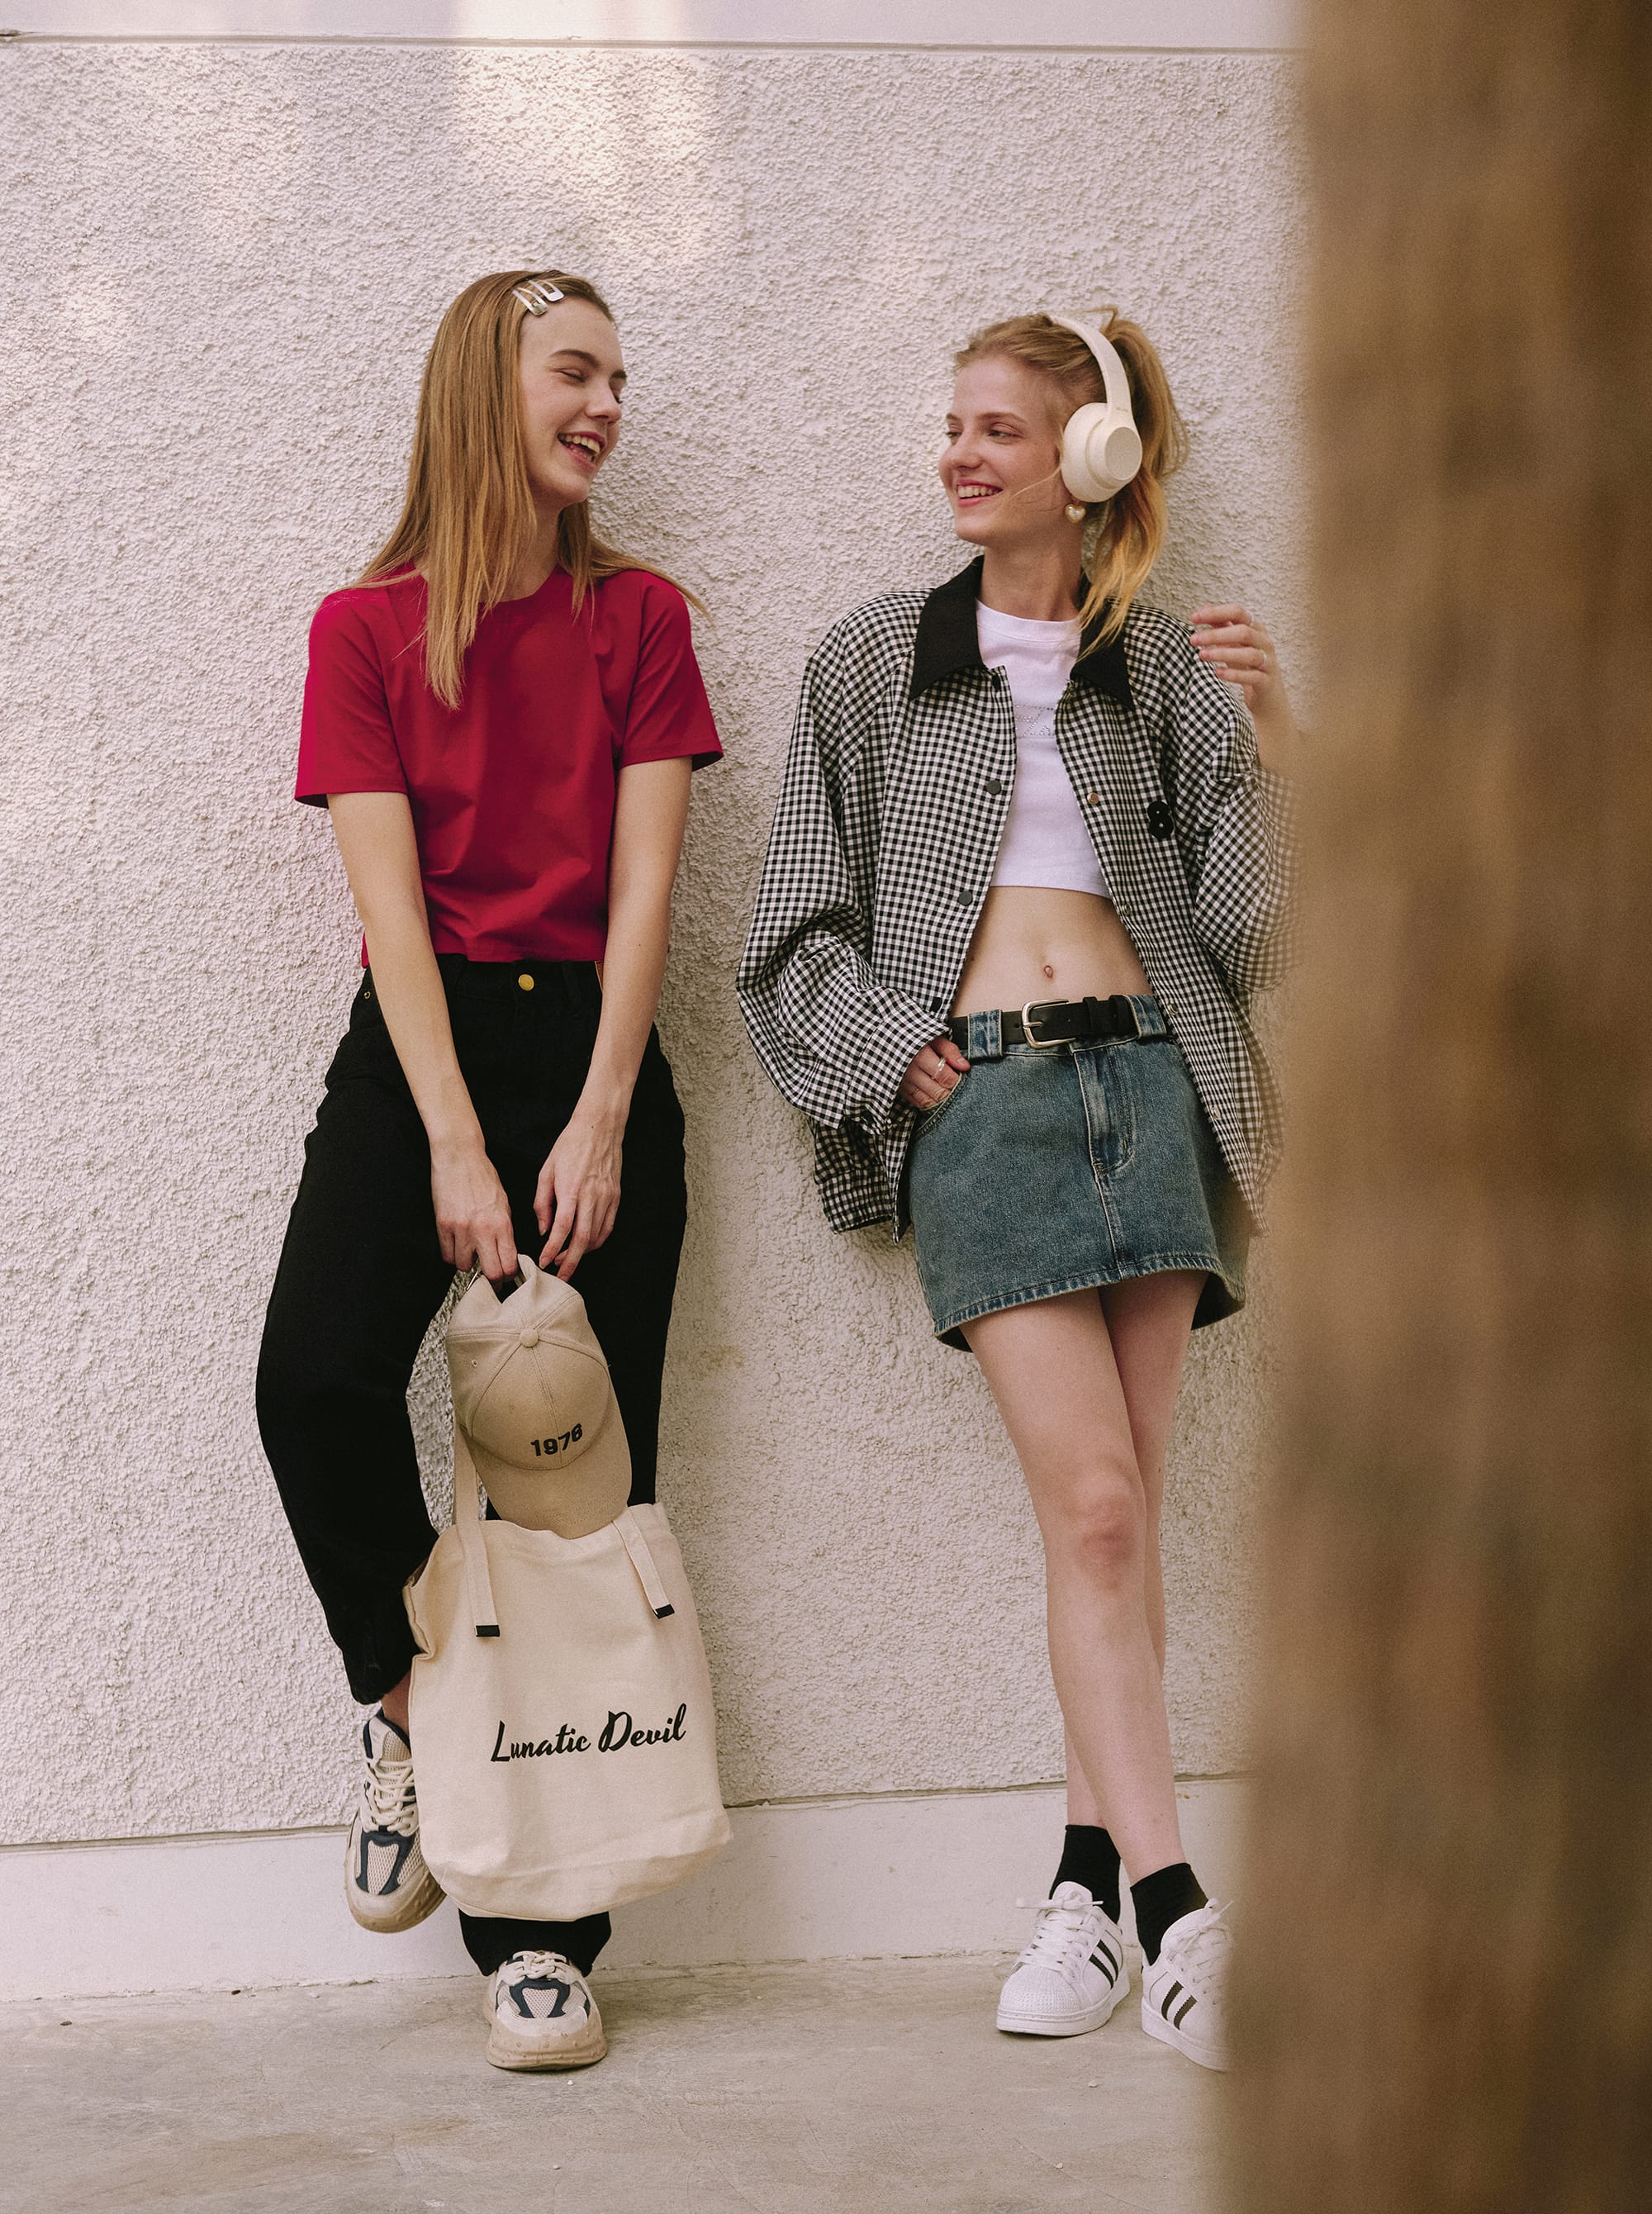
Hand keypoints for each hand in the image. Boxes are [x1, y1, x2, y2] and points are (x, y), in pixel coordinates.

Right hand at [431, 1139, 516, 1278]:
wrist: (460, 1157)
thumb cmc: (483, 1177)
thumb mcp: (504, 1203)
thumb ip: (505, 1230)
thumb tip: (507, 1253)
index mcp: (502, 1224)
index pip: (509, 1264)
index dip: (509, 1276)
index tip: (507, 1276)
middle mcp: (482, 1229)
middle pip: (491, 1273)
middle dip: (492, 1279)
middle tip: (490, 1276)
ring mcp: (461, 1229)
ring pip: (464, 1266)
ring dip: (468, 1263)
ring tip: (470, 1252)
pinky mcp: (443, 1225)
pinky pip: (446, 1254)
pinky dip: (451, 1254)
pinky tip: (456, 1244)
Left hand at [534, 1102, 623, 1280]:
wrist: (599, 1128)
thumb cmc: (570, 1146)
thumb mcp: (547, 1171)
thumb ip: (542, 1203)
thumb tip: (544, 1229)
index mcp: (570, 1190)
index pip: (562, 1229)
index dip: (553, 1250)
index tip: (544, 1262)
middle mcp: (591, 1197)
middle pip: (583, 1240)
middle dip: (571, 1262)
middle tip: (560, 1276)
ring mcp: (606, 1198)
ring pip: (597, 1236)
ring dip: (583, 1253)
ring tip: (568, 1260)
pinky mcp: (616, 1197)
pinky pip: (607, 1227)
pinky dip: (597, 1241)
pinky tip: (586, 1245)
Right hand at [899, 1036, 969, 1110]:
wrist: (886, 1039)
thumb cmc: (913, 1036)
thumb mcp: (933, 1038)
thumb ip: (950, 1051)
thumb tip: (965, 1066)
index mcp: (920, 1056)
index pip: (944, 1076)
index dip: (957, 1081)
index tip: (963, 1078)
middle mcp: (910, 1072)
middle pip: (937, 1092)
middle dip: (951, 1094)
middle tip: (960, 1091)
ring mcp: (902, 1083)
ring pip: (927, 1101)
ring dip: (941, 1102)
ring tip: (950, 1096)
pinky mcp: (898, 1089)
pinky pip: (916, 1103)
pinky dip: (928, 1104)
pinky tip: (936, 1099)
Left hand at [1190, 604, 1296, 771]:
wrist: (1268, 698)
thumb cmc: (1248, 667)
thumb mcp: (1234, 644)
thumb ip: (1221, 627)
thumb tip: (1204, 608)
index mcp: (1256, 629)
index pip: (1238, 612)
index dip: (1216, 613)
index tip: (1194, 617)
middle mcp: (1264, 642)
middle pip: (1243, 631)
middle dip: (1216, 634)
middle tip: (1193, 640)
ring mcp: (1268, 662)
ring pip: (1248, 654)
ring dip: (1223, 653)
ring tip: (1202, 655)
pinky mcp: (1267, 681)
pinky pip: (1252, 676)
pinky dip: (1234, 674)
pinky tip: (1217, 672)